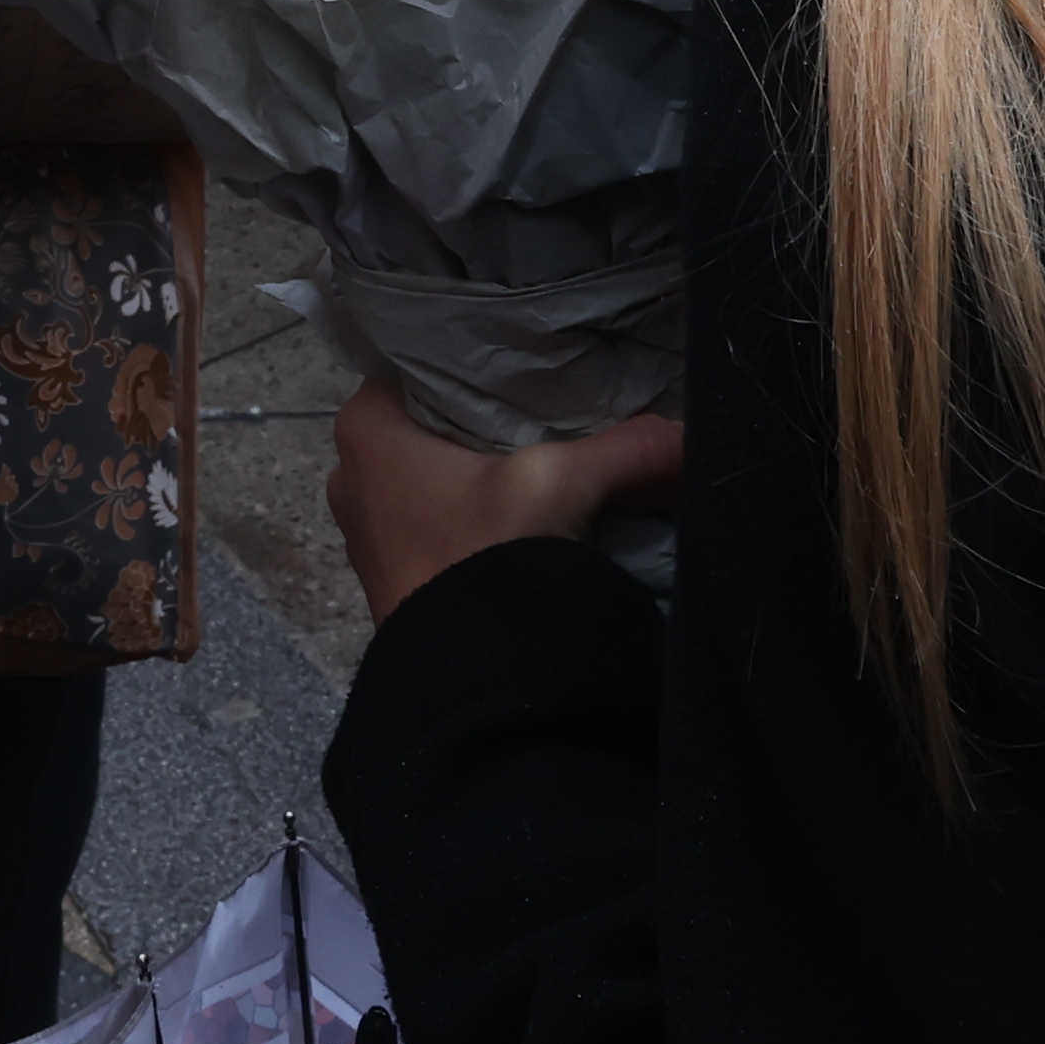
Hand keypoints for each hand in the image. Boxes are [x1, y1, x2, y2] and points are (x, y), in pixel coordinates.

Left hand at [328, 380, 684, 620]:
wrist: (470, 690)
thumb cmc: (488, 559)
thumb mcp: (564, 485)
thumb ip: (632, 447)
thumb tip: (692, 434)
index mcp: (367, 428)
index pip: (424, 359)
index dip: (480, 355)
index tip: (533, 353)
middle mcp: (352, 473)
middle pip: (435, 418)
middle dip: (491, 413)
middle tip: (556, 399)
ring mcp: (370, 530)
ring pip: (439, 471)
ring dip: (488, 468)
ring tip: (553, 455)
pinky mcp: (396, 574)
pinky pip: (441, 518)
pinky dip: (480, 512)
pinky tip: (531, 513)